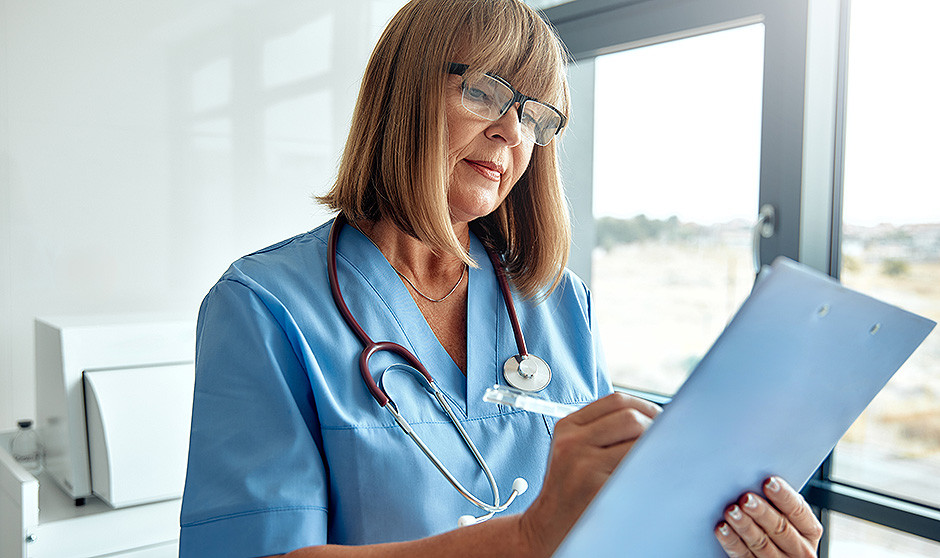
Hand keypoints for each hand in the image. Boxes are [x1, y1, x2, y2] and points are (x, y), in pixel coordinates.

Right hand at [520, 393, 661, 555]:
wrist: (548, 527)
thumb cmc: (571, 489)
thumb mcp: (574, 450)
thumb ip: (603, 431)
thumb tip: (654, 419)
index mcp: (568, 427)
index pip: (617, 401)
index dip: (646, 407)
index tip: (661, 419)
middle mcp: (572, 441)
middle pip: (630, 418)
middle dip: (655, 428)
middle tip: (666, 443)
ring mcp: (583, 464)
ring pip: (637, 441)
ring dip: (657, 449)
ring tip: (659, 461)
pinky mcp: (596, 487)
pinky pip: (637, 469)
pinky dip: (652, 470)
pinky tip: (652, 478)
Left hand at [715, 476, 823, 556]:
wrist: (777, 557)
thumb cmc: (779, 527)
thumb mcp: (789, 517)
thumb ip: (779, 503)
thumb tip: (757, 479)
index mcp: (809, 530)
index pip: (799, 511)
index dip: (784, 496)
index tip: (768, 482)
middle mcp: (799, 549)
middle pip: (780, 528)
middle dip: (762, 512)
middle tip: (746, 498)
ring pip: (761, 543)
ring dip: (744, 526)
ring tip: (731, 511)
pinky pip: (744, 557)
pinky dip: (732, 542)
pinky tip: (722, 529)